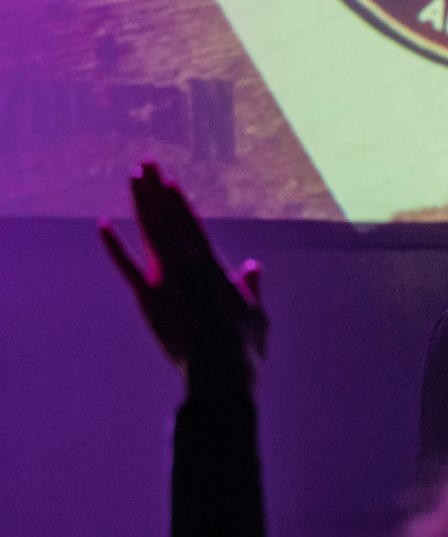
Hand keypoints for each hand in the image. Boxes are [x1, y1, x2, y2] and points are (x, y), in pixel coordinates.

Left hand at [101, 162, 265, 381]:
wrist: (219, 375)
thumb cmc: (243, 350)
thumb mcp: (256, 316)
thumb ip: (252, 288)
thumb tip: (255, 268)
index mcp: (215, 269)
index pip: (193, 226)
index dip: (180, 201)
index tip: (169, 180)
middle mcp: (188, 267)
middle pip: (168, 219)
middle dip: (156, 189)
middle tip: (146, 162)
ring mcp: (165, 281)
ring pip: (150, 232)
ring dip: (140, 202)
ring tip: (133, 176)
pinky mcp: (148, 300)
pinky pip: (127, 268)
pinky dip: (114, 246)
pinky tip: (103, 224)